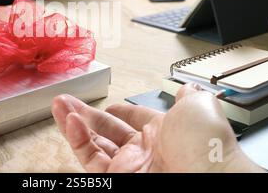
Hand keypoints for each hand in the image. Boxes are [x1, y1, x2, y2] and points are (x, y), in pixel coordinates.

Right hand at [52, 84, 265, 172]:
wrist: (207, 179)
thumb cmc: (208, 146)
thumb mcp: (199, 107)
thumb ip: (188, 96)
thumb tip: (188, 87)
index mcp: (164, 133)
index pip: (136, 120)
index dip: (121, 112)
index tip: (109, 105)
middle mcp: (145, 151)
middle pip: (109, 130)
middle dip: (88, 113)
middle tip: (69, 100)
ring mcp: (129, 166)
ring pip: (94, 144)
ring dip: (74, 122)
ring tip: (59, 104)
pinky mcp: (116, 178)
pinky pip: (90, 158)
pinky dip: (77, 138)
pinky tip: (70, 120)